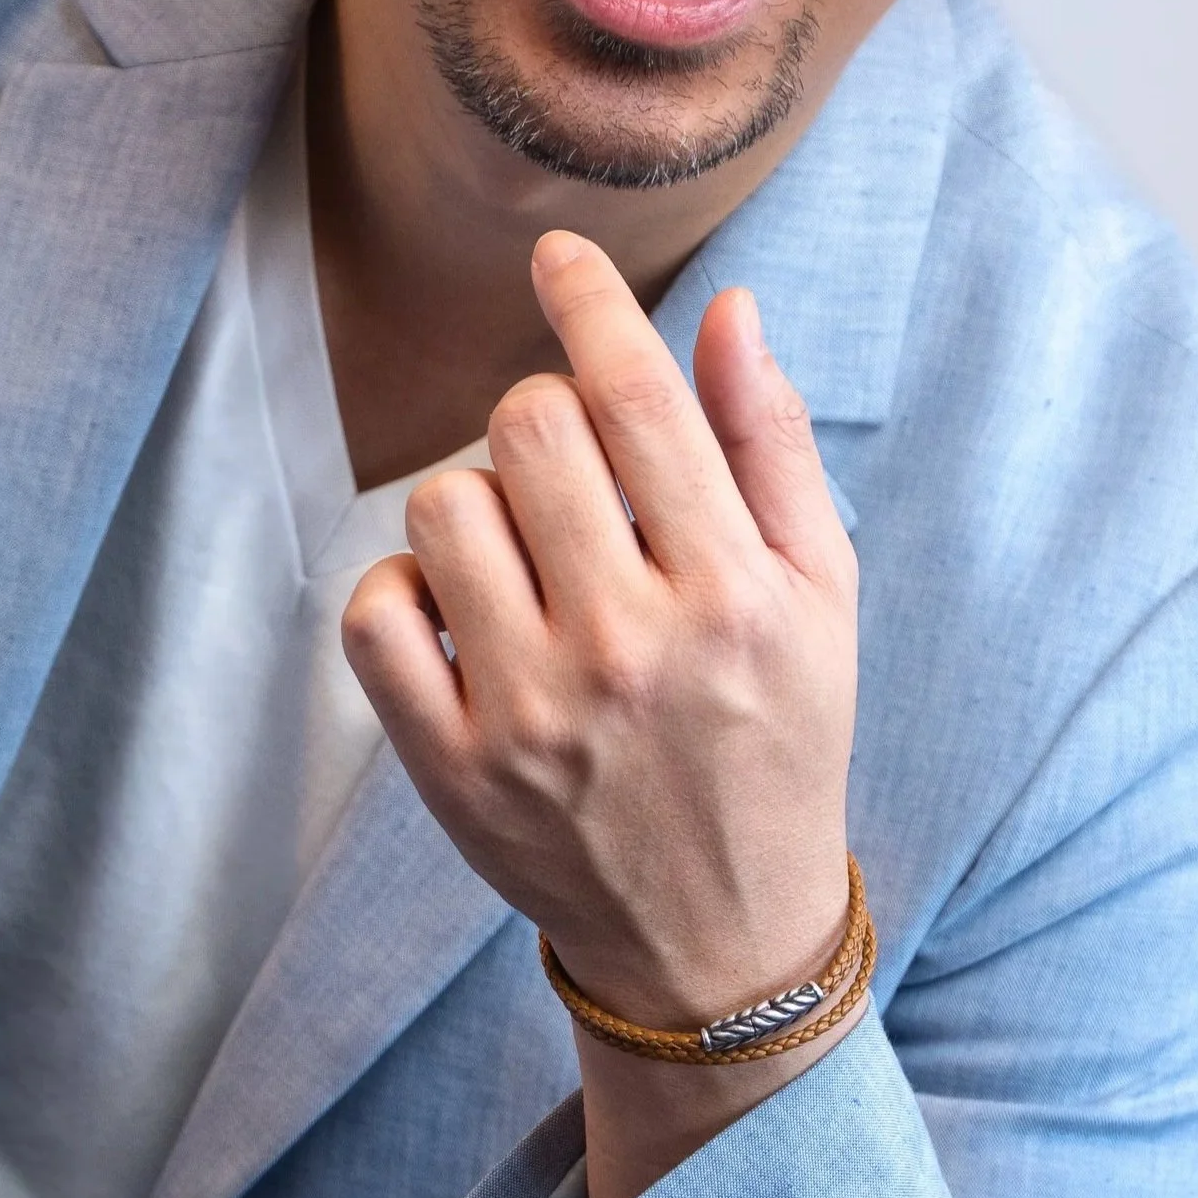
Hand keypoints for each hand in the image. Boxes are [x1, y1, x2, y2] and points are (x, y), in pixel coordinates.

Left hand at [342, 233, 860, 1197]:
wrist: (720, 942)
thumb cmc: (778, 740)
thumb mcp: (823, 597)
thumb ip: (771, 448)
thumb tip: (728, 311)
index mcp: (736, 593)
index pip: (639, 396)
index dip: (588, 300)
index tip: (558, 256)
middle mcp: (633, 646)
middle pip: (529, 425)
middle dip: (542, 414)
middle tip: (571, 469)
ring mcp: (534, 711)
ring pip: (443, 505)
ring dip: (475, 501)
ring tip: (523, 554)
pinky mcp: (455, 769)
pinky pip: (375, 613)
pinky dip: (401, 590)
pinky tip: (458, 614)